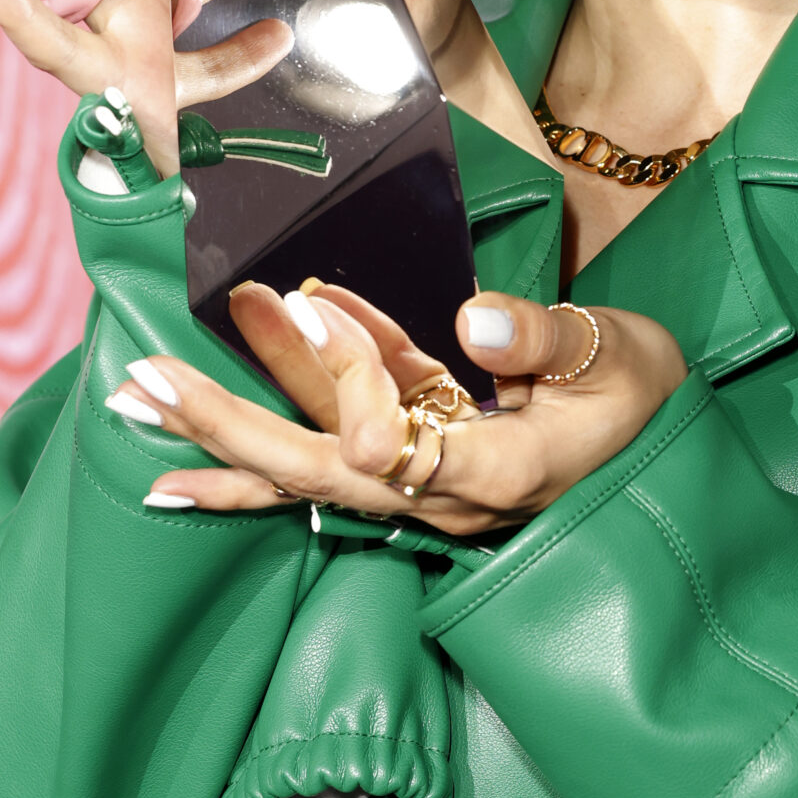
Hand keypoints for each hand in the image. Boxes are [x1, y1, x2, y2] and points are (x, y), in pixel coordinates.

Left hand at [110, 283, 687, 537]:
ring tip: (137, 405)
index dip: (343, 376)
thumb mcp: (617, 356)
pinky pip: (329, 459)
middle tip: (142, 386)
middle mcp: (443, 498)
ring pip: (307, 471)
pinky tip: (191, 451)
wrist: (660, 446)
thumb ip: (546, 336)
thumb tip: (475, 315)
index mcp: (495, 474)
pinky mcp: (415, 468)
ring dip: (222, 436)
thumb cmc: (644, 400)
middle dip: (225, 427)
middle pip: (314, 472)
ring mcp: (424, 493)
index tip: (318, 298)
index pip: (391, 442)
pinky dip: (261, 452)